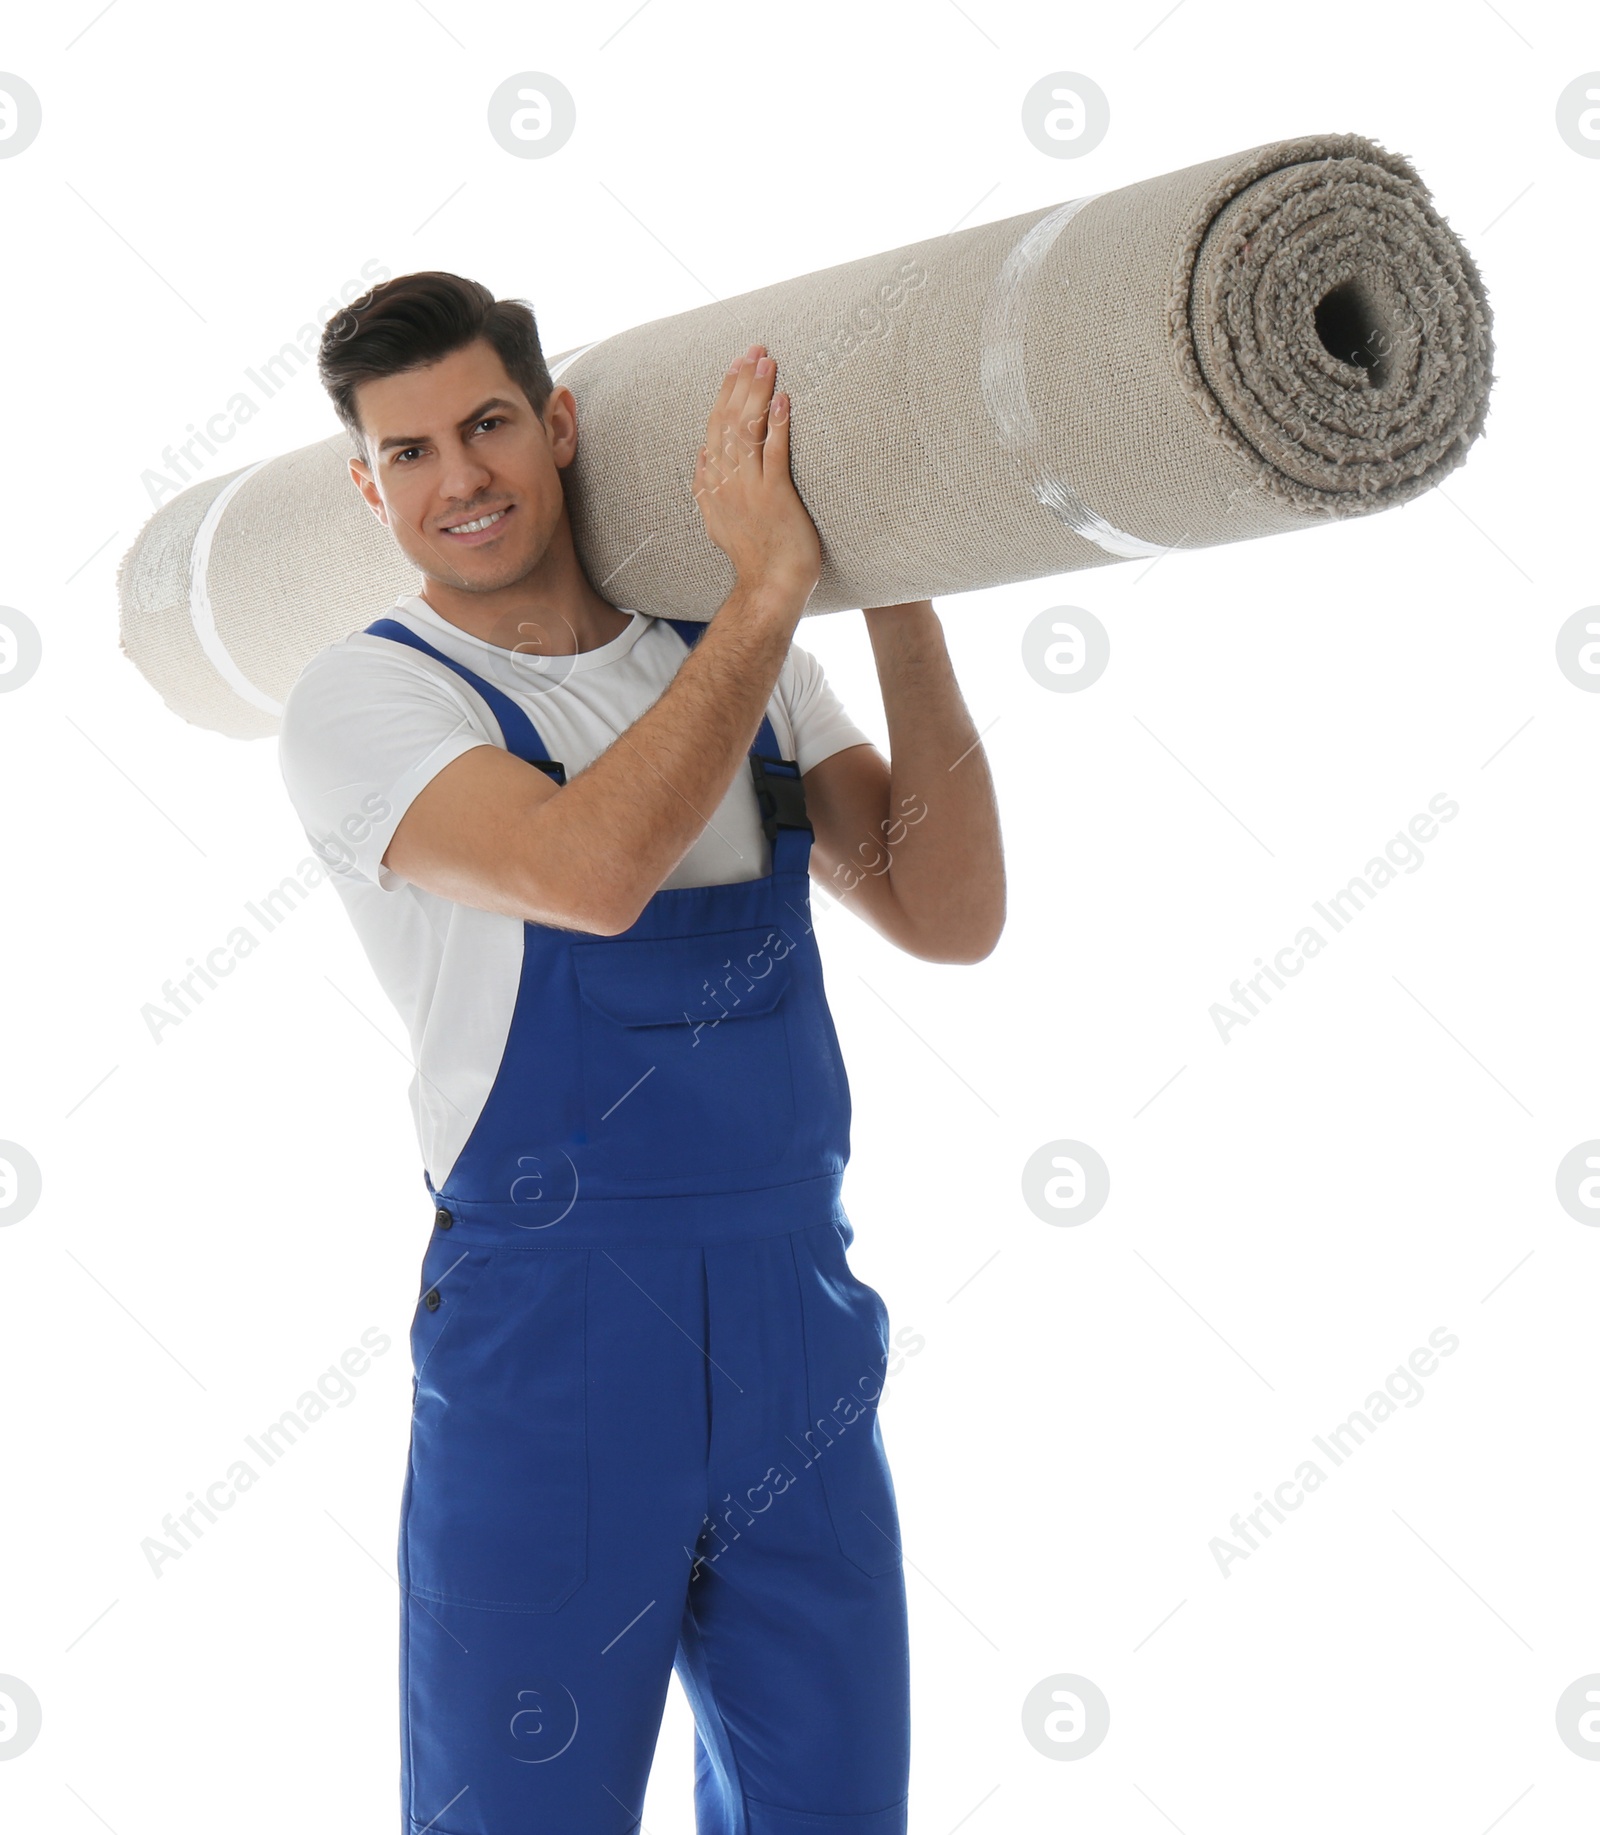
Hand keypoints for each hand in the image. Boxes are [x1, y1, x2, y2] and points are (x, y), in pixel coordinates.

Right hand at [693, 344, 821, 601]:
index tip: (736, 365)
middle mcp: (726, 483)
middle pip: (729, 421)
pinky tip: (783, 401)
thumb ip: (706, 489)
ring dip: (758, 393)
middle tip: (755, 350)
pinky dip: (777, 426)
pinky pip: (773, 455)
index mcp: (712, 485)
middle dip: (742, 381)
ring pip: (747, 431)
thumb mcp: (718, 522)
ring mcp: (748, 490)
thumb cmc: (754, 557)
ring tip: (768, 363)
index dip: (726, 393)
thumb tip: (700, 458)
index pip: (715, 428)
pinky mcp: (774, 498)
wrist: (769, 588)